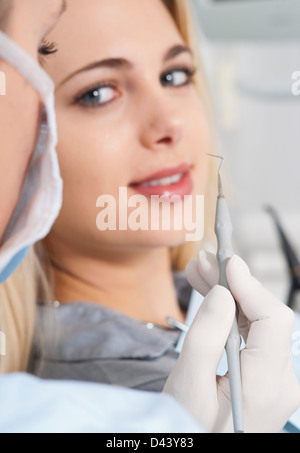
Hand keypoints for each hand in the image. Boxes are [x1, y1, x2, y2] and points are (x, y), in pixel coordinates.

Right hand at [163, 252, 299, 432]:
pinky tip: (210, 297)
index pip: (273, 320)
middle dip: (234, 284)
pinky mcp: (262, 376)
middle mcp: (279, 379)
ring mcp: (273, 378)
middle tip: (203, 262)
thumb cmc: (189, 428)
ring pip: (257, 322)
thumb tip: (221, 293)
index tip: (225, 262)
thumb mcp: (188, 386)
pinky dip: (230, 314)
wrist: (198, 452)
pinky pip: (250, 336)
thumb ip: (205, 337)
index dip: (250, 285)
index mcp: (266, 384)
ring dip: (230, 295)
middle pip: (265, 317)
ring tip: (200, 272)